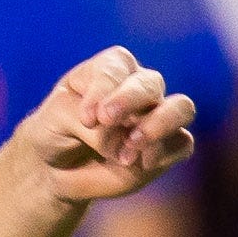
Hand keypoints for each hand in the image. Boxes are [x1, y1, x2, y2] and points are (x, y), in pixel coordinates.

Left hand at [18, 47, 198, 205]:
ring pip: (181, 108)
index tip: (87, 117)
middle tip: (106, 120)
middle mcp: (138, 87)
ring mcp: (156, 117)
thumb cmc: (55, 133)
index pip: (115, 69)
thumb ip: (88, 125)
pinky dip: (165, 153)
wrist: (56, 168)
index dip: (103, 90)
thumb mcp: (55, 121)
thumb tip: (123, 145)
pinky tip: (142, 165)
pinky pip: (182, 144)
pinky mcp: (166, 148)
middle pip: (150, 83)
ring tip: (132, 145)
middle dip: (130, 100)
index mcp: (109, 69)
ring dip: (160, 123)